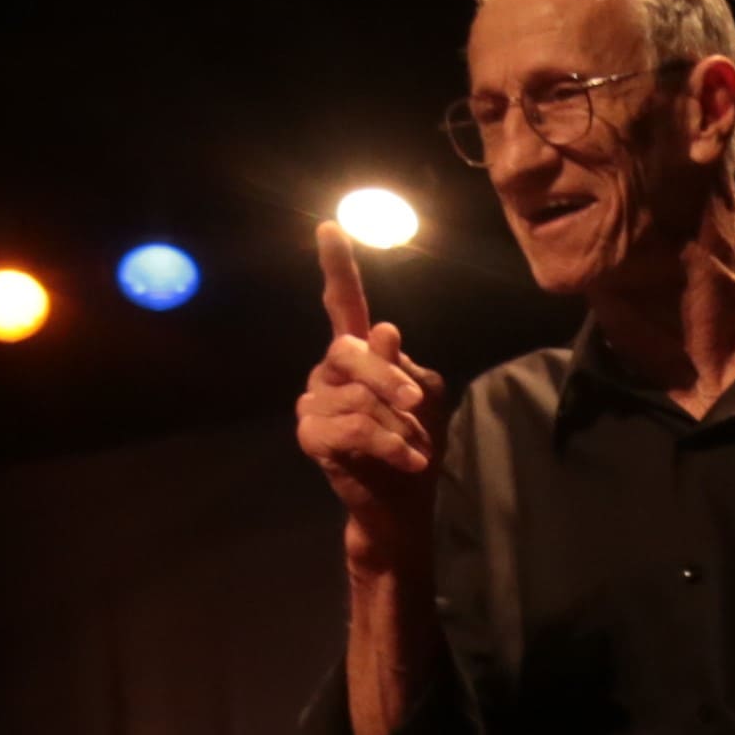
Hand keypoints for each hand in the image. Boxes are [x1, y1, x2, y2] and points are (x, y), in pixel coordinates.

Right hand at [294, 224, 445, 559]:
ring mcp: (315, 403)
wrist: (400, 508)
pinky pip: (354, 428)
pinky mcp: (312, 436)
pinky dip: (389, 444)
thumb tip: (382, 330)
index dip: (338, 268)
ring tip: (414, 449)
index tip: (331, 227)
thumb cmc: (413, 447)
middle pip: (349, 350)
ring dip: (396, 424)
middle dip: (387, 377)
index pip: (344, 304)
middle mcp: (329, 372)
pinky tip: (409, 460)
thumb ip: (402, 366)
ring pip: (357, 396)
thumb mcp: (423, 400)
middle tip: (415, 402)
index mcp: (357, 354)